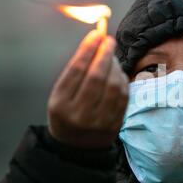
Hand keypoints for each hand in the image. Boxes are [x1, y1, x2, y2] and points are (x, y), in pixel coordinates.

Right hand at [47, 30, 128, 148]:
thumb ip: (75, 71)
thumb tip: (95, 41)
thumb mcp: (60, 95)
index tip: (95, 34)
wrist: (77, 147)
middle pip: (97, 77)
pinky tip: (117, 71)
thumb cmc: (67, 113)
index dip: (88, 50)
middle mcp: (80, 114)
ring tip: (110, 55)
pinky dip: (121, 78)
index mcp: (60, 105)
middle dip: (104, 54)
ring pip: (113, 85)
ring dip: (115, 65)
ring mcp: (99, 121)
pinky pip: (122, 96)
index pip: (76, 71)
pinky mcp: (115, 123)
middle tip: (108, 39)